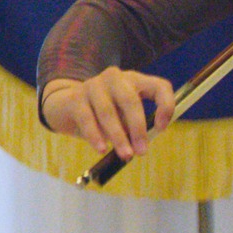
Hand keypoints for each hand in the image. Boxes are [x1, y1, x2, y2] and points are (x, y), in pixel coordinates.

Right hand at [41, 67, 175, 159]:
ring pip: (108, 111)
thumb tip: (142, 145)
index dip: (165, 106)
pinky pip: (87, 118)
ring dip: (118, 136)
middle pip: (130, 101)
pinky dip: (95, 135)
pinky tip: (102, 149)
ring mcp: (94, 85)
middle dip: (137, 129)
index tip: (161, 128)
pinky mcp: (75, 98)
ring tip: (125, 155)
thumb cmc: (104, 114)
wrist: (66, 106)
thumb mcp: (124, 116)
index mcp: (135, 80)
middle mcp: (116, 78)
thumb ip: (135, 125)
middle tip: (142, 152)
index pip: (159, 86)